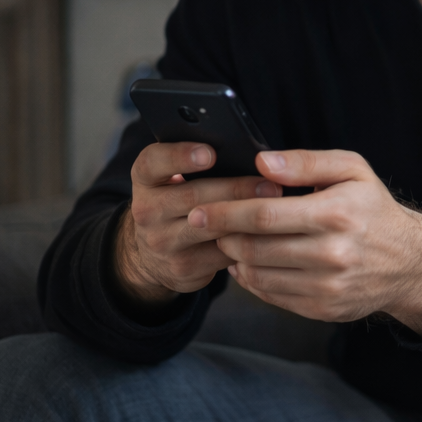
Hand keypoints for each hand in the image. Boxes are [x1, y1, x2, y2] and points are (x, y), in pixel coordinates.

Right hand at [116, 142, 280, 307]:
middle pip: (192, 195)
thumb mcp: (175, 180)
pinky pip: (222, 254)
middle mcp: (147, 210)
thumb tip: (255, 155)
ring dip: (244, 217)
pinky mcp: (183, 267)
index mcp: (146, 179)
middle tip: (269, 184)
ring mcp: (162, 242)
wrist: (152, 257)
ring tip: (274, 207)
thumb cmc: (179, 204)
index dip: (179, 156)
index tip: (210, 153)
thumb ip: (201, 164)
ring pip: (208, 227)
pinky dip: (247, 243)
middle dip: (235, 188)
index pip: (153, 162)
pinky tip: (268, 234)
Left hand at [190, 150, 421, 336]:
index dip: (225, 213)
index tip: (199, 210)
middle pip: (255, 247)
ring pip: (259, 274)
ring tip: (231, 241)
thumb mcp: (352, 170)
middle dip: (223, 236)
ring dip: (235, 257)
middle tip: (208, 225)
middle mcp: (333, 253)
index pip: (264, 215)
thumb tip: (261, 162)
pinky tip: (252, 262)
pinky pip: (272, 295)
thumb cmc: (373, 209)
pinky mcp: (323, 308)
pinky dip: (252, 279)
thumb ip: (306, 162)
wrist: (410, 261)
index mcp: (337, 213)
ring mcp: (328, 285)